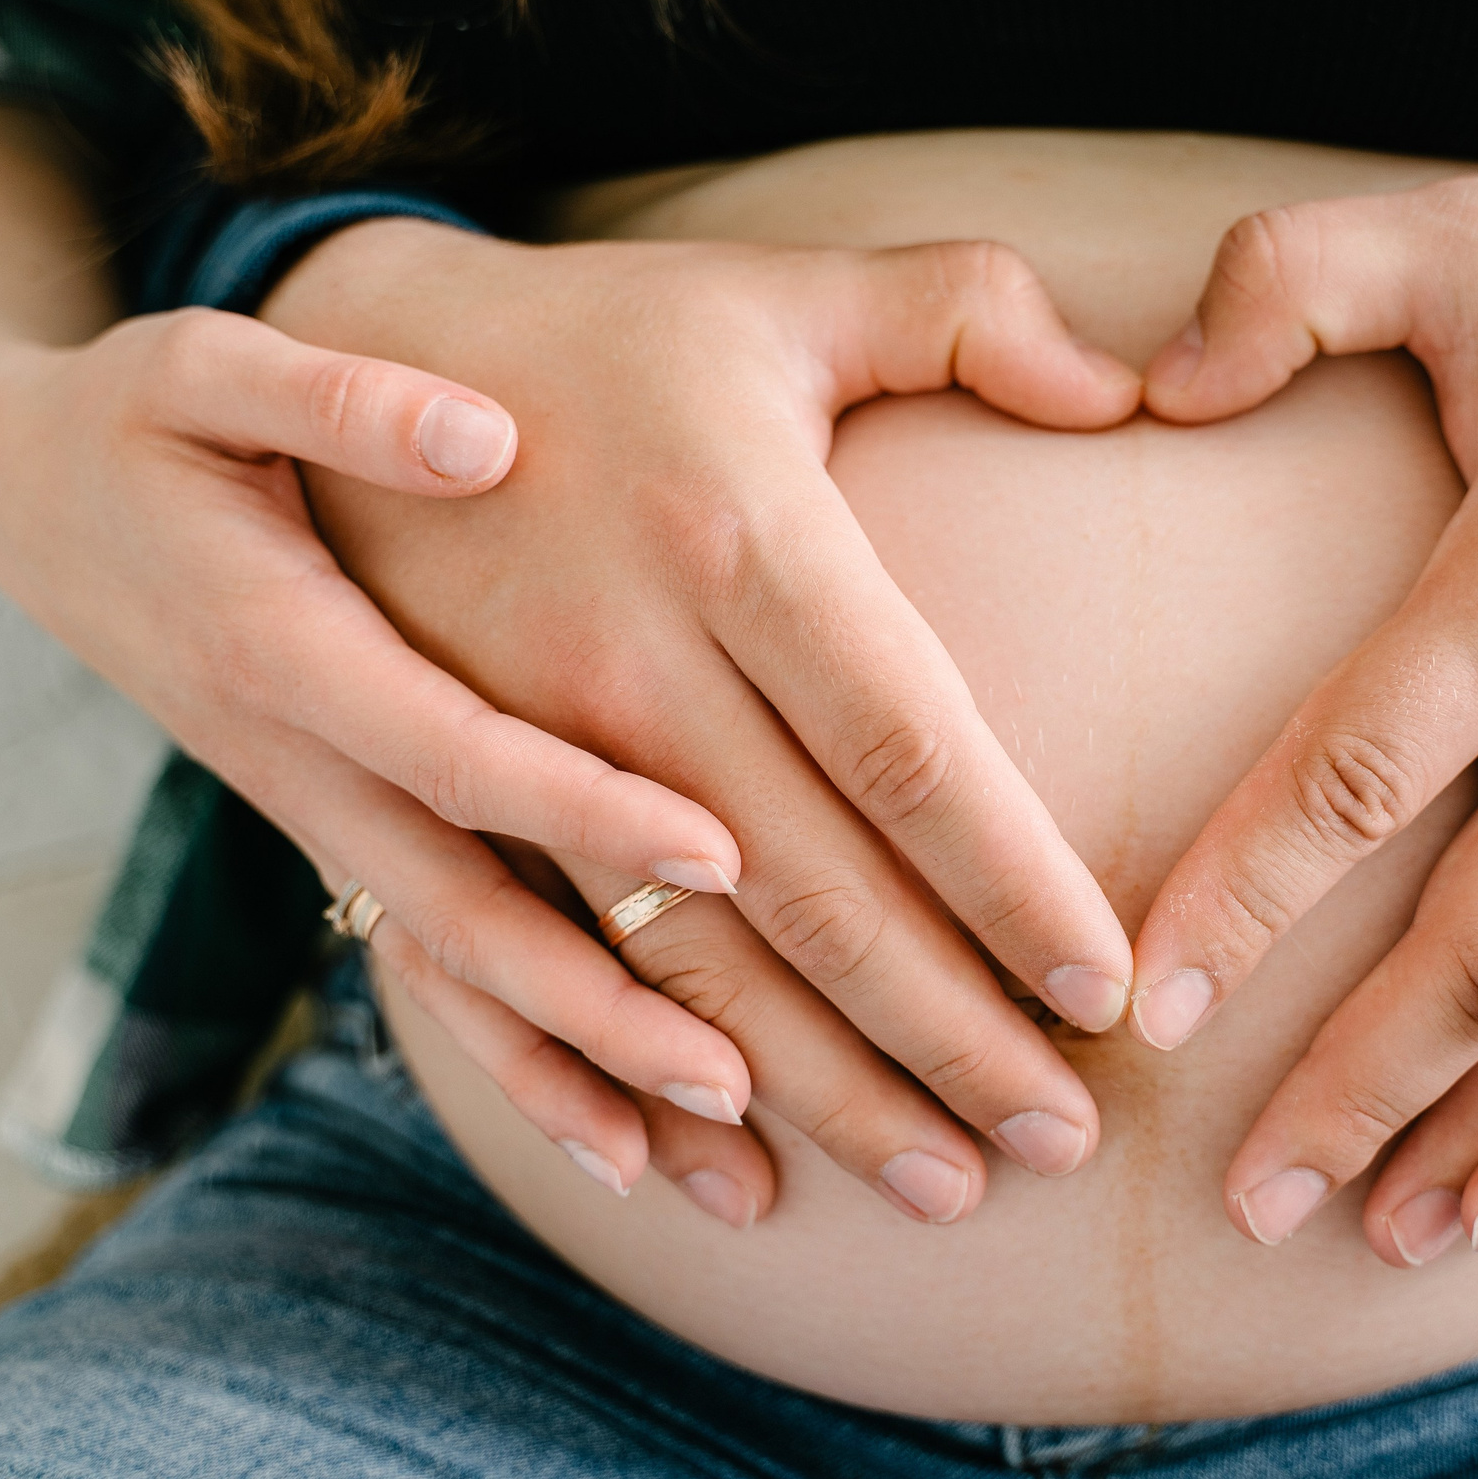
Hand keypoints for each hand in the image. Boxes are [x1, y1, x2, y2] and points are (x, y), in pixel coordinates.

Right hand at [0, 305, 786, 1215]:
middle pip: (460, 910)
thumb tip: (486, 437)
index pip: (455, 746)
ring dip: (578, 1072)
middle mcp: (301, 759)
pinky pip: (426, 968)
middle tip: (748, 1082)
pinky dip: (516, 1061)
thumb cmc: (145, 418)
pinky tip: (625, 1148)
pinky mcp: (338, 829)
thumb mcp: (207, 370)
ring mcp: (317, 812)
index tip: (723, 848)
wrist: (29, 502)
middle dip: (601, 1006)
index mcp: (287, 643)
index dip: (580, 806)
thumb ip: (337, 400)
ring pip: (451, 969)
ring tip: (720, 1162)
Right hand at [281, 221, 1144, 1223]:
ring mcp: (511, 749)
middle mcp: (623, 662)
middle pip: (813, 897)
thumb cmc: (613, 335)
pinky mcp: (425, 799)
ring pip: (683, 969)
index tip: (1110, 993)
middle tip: (1064, 1140)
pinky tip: (713, 1183)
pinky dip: (609, 1094)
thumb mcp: (787, 291)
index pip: (908, 752)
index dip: (1014, 886)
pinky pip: (514, 981)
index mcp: (736, 536)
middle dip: (946, 1037)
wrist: (344, 348)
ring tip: (942, 1188)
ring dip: (816, 1096)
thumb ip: (968, 310)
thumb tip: (1133, 380)